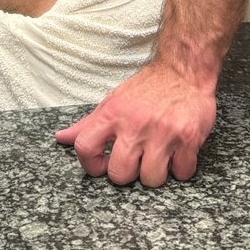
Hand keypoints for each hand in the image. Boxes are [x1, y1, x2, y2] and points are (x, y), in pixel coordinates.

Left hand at [54, 63, 216, 186]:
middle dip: (128, 173)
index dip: (91, 165)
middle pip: (120, 174)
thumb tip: (61, 138)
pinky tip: (178, 151)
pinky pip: (182, 174)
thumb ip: (88, 124)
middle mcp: (135, 123)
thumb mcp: (113, 101)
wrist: (183, 70)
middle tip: (136, 159)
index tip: (103, 164)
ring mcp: (162, 133)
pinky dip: (181, 167)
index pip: (85, 148)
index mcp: (112, 113)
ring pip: (151, 179)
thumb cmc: (147, 89)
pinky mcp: (188, 139)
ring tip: (159, 154)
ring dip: (157, 172)